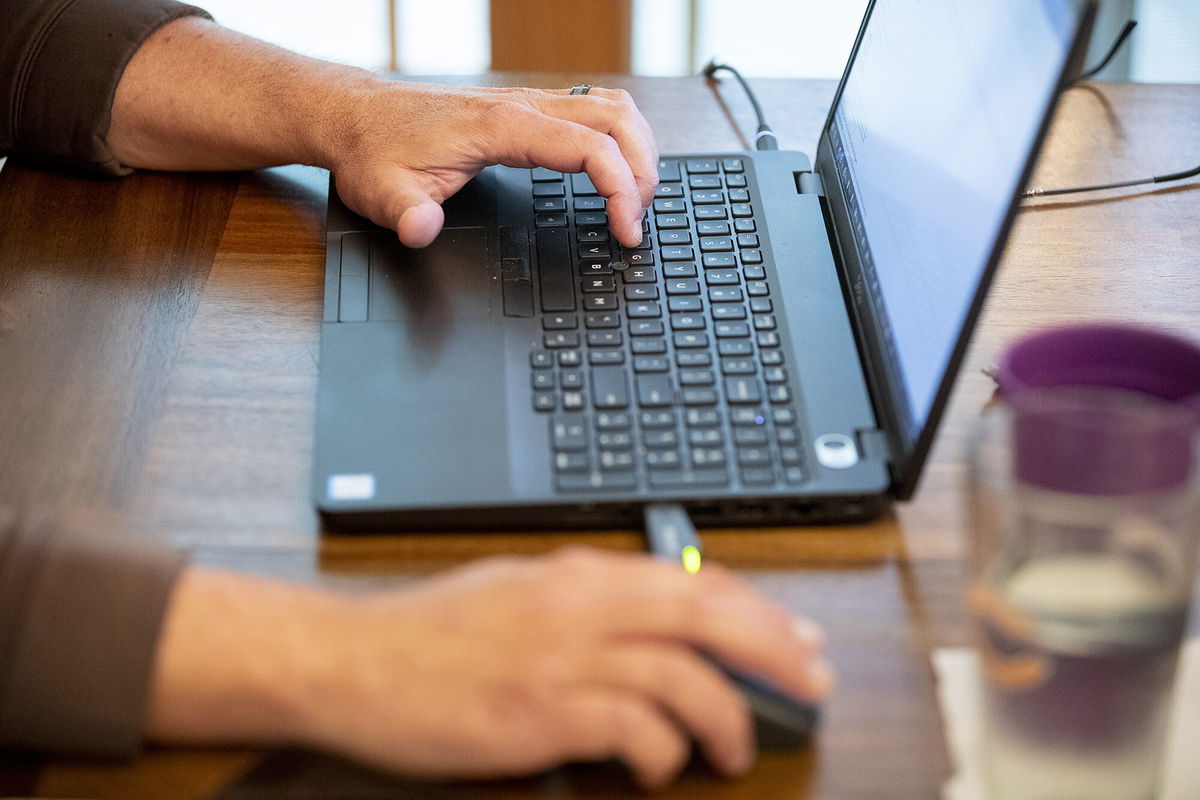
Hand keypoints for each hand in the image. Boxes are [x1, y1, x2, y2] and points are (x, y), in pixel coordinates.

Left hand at [107, 18, 656, 248]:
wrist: (357, 117)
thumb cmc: (375, 153)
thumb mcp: (381, 193)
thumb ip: (405, 215)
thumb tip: (421, 230)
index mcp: (500, 126)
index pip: (587, 146)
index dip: (620, 188)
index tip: (626, 230)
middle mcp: (522, 106)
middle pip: (616, 118)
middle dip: (644, 170)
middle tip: (639, 221)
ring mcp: (527, 104)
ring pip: (611, 106)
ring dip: (639, 147)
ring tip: (641, 197)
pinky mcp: (525, 110)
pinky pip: (592, 109)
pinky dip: (619, 137)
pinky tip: (615, 168)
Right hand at [147, 547, 832, 789]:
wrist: (353, 662)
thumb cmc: (431, 631)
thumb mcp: (516, 587)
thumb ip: (583, 591)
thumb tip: (649, 602)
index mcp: (576, 574)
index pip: (693, 580)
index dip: (758, 608)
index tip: (797, 635)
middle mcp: (578, 606)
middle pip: (706, 615)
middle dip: (774, 647)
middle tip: (814, 678)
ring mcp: (562, 659)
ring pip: (681, 677)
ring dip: (724, 717)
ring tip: (734, 748)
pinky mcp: (541, 714)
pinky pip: (634, 730)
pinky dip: (661, 751)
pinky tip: (658, 764)